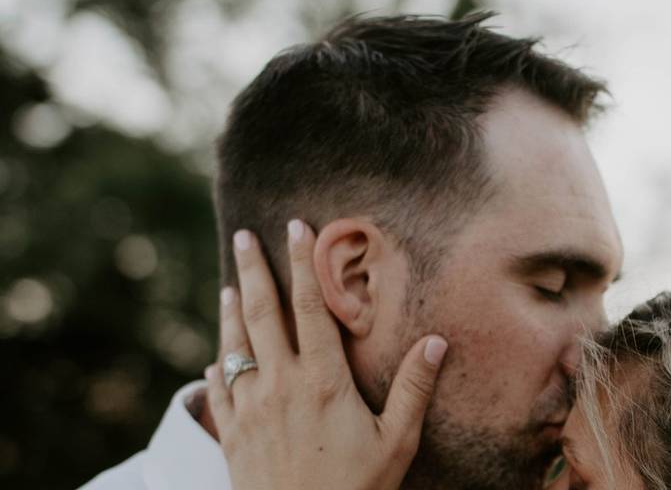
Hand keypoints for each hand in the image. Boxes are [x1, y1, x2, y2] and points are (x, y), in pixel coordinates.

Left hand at [204, 219, 447, 489]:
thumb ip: (413, 389)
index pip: (311, 306)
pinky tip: (214, 354)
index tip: (296, 228)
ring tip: (230, 282)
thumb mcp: (396, 441)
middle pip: (261, 313)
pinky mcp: (232, 435)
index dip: (303, 263)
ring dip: (230, 309)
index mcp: (322, 380)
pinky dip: (217, 363)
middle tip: (243, 235)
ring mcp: (250, 409)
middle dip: (253, 269)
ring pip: (234, 344)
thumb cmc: (355, 489)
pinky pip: (219, 387)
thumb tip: (436, 342)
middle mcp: (280, 385)